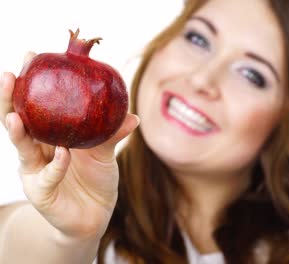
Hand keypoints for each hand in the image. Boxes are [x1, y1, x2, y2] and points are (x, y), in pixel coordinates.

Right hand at [0, 53, 138, 242]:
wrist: (95, 215)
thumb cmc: (96, 179)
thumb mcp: (105, 154)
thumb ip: (113, 135)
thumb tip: (133, 116)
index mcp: (51, 135)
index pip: (35, 105)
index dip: (29, 83)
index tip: (31, 55)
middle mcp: (37, 149)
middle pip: (16, 120)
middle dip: (9, 99)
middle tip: (8, 76)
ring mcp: (35, 170)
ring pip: (21, 147)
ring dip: (17, 131)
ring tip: (15, 116)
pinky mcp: (40, 191)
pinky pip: (47, 175)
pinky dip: (56, 165)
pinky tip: (63, 154)